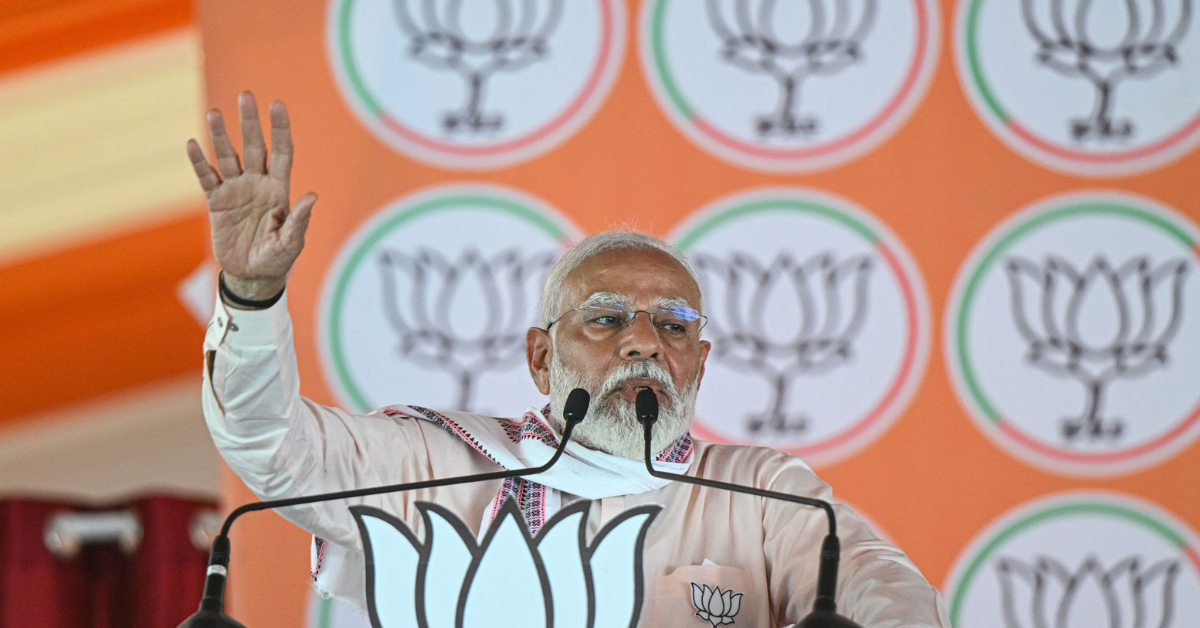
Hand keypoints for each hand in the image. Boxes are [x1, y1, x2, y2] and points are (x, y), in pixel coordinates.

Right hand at [186, 91, 316, 300]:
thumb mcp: (291, 242)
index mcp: (279, 189)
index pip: (281, 152)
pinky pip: (207, 178)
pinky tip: (192, 144)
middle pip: (254, 146)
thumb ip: (299, 220)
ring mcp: (236, 190)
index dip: (280, 129)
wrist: (252, 276)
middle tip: (246, 95)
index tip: (277, 105)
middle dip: (250, 122)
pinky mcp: (217, 202)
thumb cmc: (278, 260)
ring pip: (228, 157)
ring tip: (214, 113)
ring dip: (220, 136)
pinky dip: (199, 162)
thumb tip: (313, 196)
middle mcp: (258, 184)